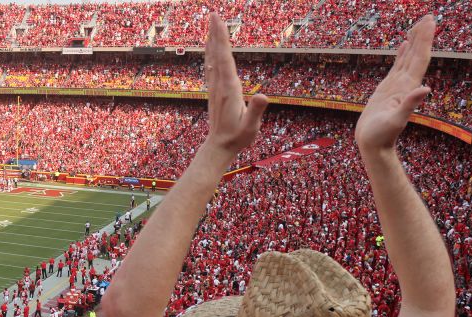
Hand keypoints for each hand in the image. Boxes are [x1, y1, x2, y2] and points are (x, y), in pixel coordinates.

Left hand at [203, 13, 267, 154]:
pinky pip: (211, 67)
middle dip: (216, 33)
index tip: (219, 22)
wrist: (219, 148)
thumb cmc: (238, 138)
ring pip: (212, 59)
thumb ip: (256, 111)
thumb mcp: (251, 127)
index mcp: (230, 89)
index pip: (226, 58)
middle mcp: (220, 85)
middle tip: (213, 14)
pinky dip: (211, 54)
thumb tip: (262, 95)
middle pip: (217, 54)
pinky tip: (209, 48)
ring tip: (211, 24)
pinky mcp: (214, 92)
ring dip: (212, 40)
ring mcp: (215, 88)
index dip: (223, 39)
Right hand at [356, 16, 433, 153]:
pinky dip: (402, 54)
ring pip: (408, 58)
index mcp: (408, 87)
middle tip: (428, 16)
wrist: (374, 145)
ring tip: (418, 25)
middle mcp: (406, 83)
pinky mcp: (388, 88)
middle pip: (416, 54)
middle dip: (422, 35)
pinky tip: (403, 45)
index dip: (425, 40)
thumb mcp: (395, 120)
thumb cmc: (381, 136)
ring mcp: (398, 85)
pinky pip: (397, 66)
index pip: (419, 58)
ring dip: (414, 41)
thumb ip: (410, 105)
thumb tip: (425, 89)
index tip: (430, 22)